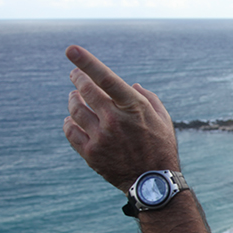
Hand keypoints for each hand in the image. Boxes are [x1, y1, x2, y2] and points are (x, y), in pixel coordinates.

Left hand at [63, 45, 179, 190]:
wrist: (153, 183)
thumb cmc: (161, 147)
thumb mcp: (163, 119)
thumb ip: (148, 97)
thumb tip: (130, 84)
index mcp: (133, 107)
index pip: (105, 78)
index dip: (87, 62)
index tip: (71, 50)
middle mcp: (114, 120)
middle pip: (86, 91)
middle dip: (77, 78)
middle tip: (74, 74)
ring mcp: (101, 137)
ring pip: (76, 110)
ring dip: (73, 100)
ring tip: (74, 97)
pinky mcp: (90, 153)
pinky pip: (71, 131)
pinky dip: (69, 122)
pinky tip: (72, 120)